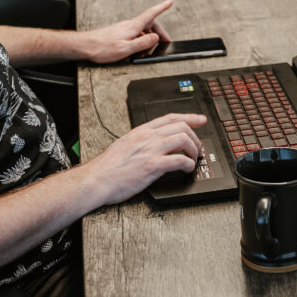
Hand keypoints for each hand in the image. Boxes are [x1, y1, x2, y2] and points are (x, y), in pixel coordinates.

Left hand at [75, 0, 173, 64]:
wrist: (85, 46)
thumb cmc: (102, 48)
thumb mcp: (126, 48)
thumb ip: (143, 42)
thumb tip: (156, 37)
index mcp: (133, 26)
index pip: (151, 13)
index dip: (162, 7)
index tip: (170, 2)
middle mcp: (129, 25)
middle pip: (150, 23)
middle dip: (159, 32)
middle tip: (165, 42)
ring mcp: (124, 29)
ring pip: (143, 30)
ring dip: (149, 38)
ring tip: (149, 51)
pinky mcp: (120, 33)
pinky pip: (135, 34)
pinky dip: (140, 41)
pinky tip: (137, 51)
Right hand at [81, 112, 206, 205]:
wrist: (96, 180)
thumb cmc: (108, 167)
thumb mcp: (125, 144)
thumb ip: (141, 140)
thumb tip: (155, 142)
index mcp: (141, 131)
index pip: (170, 118)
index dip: (189, 117)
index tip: (201, 119)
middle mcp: (148, 137)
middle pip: (181, 127)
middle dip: (195, 137)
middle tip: (198, 147)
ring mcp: (151, 150)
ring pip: (183, 139)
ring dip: (194, 150)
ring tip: (194, 158)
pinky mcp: (152, 166)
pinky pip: (179, 160)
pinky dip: (188, 164)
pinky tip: (188, 169)